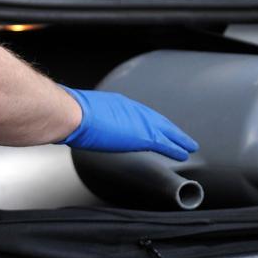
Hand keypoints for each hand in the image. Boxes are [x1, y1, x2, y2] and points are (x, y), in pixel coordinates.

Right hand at [59, 87, 198, 160]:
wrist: (72, 114)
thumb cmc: (69, 114)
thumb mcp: (80, 113)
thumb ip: (85, 119)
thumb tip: (75, 124)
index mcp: (116, 103)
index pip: (138, 114)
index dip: (149, 121)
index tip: (156, 127)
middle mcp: (131, 109)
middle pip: (156, 120)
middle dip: (169, 128)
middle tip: (180, 136)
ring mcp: (138, 121)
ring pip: (165, 131)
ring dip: (178, 139)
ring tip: (188, 146)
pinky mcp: (143, 135)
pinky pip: (165, 143)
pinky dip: (175, 148)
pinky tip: (183, 153)